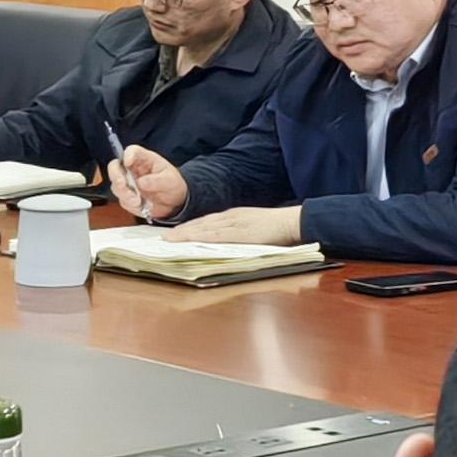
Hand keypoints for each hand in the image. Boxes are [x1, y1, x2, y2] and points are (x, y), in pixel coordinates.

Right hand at [106, 145, 184, 221]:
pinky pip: (122, 200)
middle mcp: (132, 169)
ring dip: (124, 194)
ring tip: (138, 201)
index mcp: (144, 159)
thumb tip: (141, 182)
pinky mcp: (126, 197)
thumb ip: (157, 180)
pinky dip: (129, 204)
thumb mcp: (170, 180)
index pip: (132, 151)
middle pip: (115, 167)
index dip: (127, 155)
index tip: (128, 162)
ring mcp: (128, 183)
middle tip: (123, 184)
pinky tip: (140, 205)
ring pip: (115, 186)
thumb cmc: (172, 184)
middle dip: (116, 176)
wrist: (174, 202)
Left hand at [168, 206, 302, 247]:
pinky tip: (189, 240)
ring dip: (185, 234)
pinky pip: (215, 236)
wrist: (293, 222)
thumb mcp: (255, 226)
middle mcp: (231, 217)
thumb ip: (241, 231)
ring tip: (169, 239)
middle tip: (163, 237)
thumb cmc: (278, 227)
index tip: (175, 232)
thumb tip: (227, 241)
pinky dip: (200, 238)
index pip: (206, 221)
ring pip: (204, 228)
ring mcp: (234, 224)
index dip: (189, 227)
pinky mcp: (239, 233)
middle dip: (182, 230)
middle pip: (201, 223)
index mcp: (235, 216)